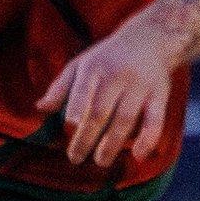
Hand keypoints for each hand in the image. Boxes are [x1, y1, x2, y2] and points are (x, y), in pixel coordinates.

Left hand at [41, 17, 178, 169]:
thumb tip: (40, 108)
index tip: (68, 130)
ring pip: (124, 119)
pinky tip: (139, 156)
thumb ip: (60, 87)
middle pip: (100, 112)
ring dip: (112, 144)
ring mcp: (139, 86)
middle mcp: (116, 77)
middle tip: (76, 158)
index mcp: (93, 69)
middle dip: (87, 138)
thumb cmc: (107, 57)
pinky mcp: (159, 95)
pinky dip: (148, 139)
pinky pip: (155, 120)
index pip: (82, 92)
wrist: (151, 38)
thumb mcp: (80, 64)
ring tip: (100, 162)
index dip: (75, 111)